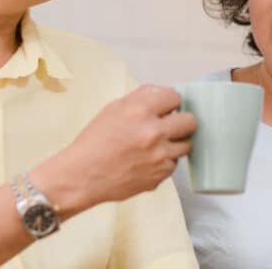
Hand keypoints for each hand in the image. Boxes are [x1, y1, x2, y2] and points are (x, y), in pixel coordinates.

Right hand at [34, 85, 195, 215]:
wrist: (82, 176)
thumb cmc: (94, 142)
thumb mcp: (113, 109)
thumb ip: (141, 99)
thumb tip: (163, 96)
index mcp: (140, 110)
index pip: (175, 96)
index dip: (169, 102)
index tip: (166, 107)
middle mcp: (154, 132)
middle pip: (190, 120)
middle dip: (180, 121)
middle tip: (169, 125)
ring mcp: (159, 156)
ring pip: (186, 144)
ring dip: (175, 142)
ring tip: (157, 144)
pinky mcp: (160, 175)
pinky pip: (173, 163)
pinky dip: (164, 161)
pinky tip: (147, 160)